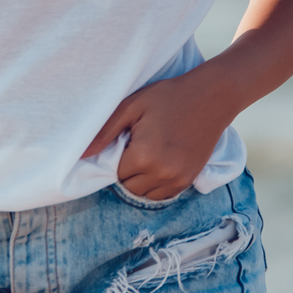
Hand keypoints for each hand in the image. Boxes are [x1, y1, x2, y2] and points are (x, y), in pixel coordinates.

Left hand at [81, 69, 231, 200]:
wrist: (212, 96)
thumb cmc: (168, 96)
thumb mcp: (132, 105)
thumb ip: (105, 131)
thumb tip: (80, 155)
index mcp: (144, 155)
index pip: (114, 173)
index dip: (115, 157)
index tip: (125, 139)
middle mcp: (161, 174)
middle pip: (128, 187)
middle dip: (126, 170)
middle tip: (135, 144)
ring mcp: (178, 180)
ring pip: (144, 195)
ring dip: (139, 180)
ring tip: (147, 152)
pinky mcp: (189, 181)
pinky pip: (162, 195)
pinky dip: (155, 184)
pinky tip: (158, 161)